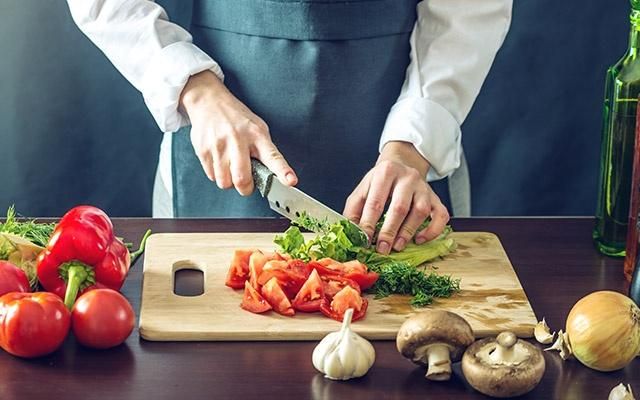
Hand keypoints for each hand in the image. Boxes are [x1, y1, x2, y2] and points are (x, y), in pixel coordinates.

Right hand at [179, 70, 296, 194]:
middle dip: (245, 187)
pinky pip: (212, 177)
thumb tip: (270, 177)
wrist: (208, 101)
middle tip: (246, 182)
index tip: (291, 181)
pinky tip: (219, 161)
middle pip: (242, 180)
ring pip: (225, 182)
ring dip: (229, 181)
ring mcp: (219, 146)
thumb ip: (264, 151)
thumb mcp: (257, 128)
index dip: (283, 171)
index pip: (273, 156)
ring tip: (230, 166)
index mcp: (257, 134)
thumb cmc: (236, 118)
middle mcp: (238, 140)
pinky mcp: (203, 151)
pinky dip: (217, 175)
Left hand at [343, 141, 449, 254]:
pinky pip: (441, 215)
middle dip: (389, 231)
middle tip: (382, 249)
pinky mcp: (436, 198)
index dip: (369, 223)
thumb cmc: (380, 182)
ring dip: (408, 232)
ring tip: (397, 246)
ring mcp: (424, 187)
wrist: (402, 164)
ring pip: (420, 211)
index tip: (364, 240)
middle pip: (399, 207)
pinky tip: (420, 239)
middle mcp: (407, 177)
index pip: (376, 202)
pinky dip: (432, 230)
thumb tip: (351, 234)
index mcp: (385, 172)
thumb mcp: (363, 189)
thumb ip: (354, 210)